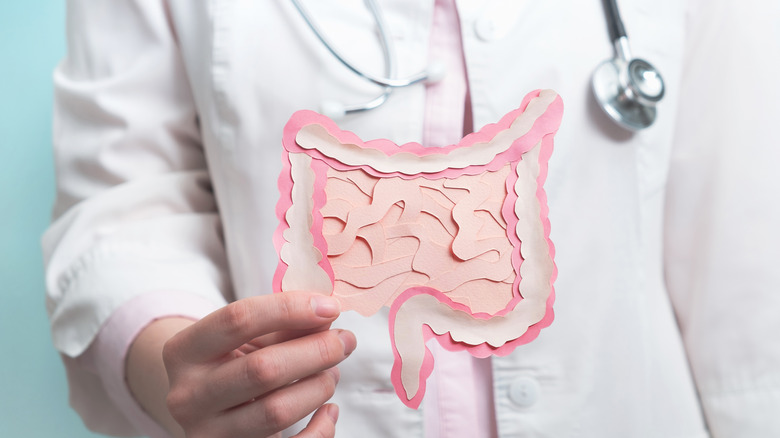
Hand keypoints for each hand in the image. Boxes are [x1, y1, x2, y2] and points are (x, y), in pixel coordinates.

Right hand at [160, 292, 355, 437]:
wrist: (203, 411)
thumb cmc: (231, 365)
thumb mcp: (245, 339)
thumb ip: (284, 325)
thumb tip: (327, 317)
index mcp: (184, 351)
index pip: (238, 319)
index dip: (290, 308)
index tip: (330, 307)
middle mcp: (187, 395)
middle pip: (262, 369)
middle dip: (315, 351)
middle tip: (345, 341)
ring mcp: (207, 433)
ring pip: (276, 411)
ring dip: (318, 387)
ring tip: (332, 372)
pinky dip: (320, 430)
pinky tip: (329, 410)